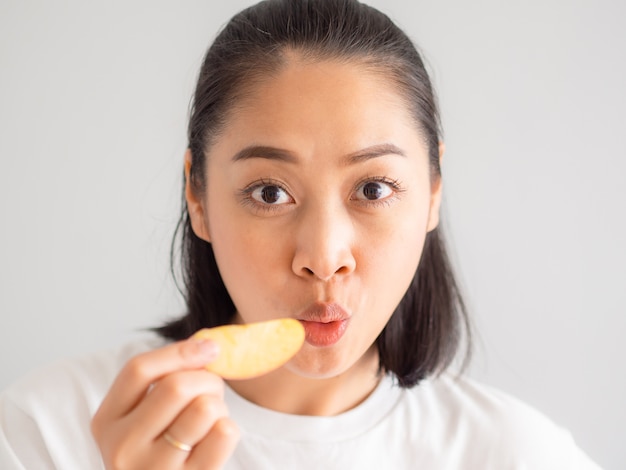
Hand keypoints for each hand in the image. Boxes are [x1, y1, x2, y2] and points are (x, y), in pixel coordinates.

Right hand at [91, 338, 239, 468]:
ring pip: (204, 408)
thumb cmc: (159, 449)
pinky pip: (224, 433)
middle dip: (206, 379)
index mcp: (107, 421)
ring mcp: (154, 469)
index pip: (138, 370)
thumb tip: (208, 343)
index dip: (179, 352)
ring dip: (218, 405)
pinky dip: (228, 428)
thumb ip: (167, 378)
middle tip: (212, 391)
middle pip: (176, 386)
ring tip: (210, 420)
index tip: (210, 347)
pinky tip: (215, 441)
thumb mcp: (146, 415)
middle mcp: (122, 447)